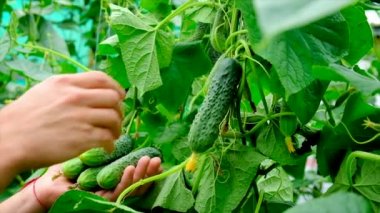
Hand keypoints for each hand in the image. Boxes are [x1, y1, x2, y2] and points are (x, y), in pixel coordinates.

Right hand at [0, 71, 124, 171]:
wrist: (9, 140)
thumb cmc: (25, 116)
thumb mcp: (46, 90)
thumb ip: (69, 86)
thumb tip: (90, 89)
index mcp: (67, 83)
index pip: (102, 78)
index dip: (116, 88)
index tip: (119, 97)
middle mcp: (76, 97)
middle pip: (113, 98)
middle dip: (120, 109)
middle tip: (116, 119)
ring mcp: (81, 118)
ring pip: (114, 118)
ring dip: (117, 128)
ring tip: (113, 135)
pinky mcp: (82, 138)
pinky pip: (107, 138)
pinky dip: (111, 143)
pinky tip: (107, 147)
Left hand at [36, 156, 161, 207]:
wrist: (48, 183)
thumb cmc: (67, 168)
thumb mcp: (90, 153)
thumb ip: (105, 145)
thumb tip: (117, 126)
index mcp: (113, 178)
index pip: (135, 174)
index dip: (147, 168)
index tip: (155, 155)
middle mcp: (112, 188)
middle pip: (137, 183)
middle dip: (149, 172)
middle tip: (156, 158)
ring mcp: (106, 195)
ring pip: (130, 189)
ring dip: (141, 176)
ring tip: (146, 161)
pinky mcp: (98, 200)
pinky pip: (116, 193)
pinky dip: (125, 182)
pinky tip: (129, 169)